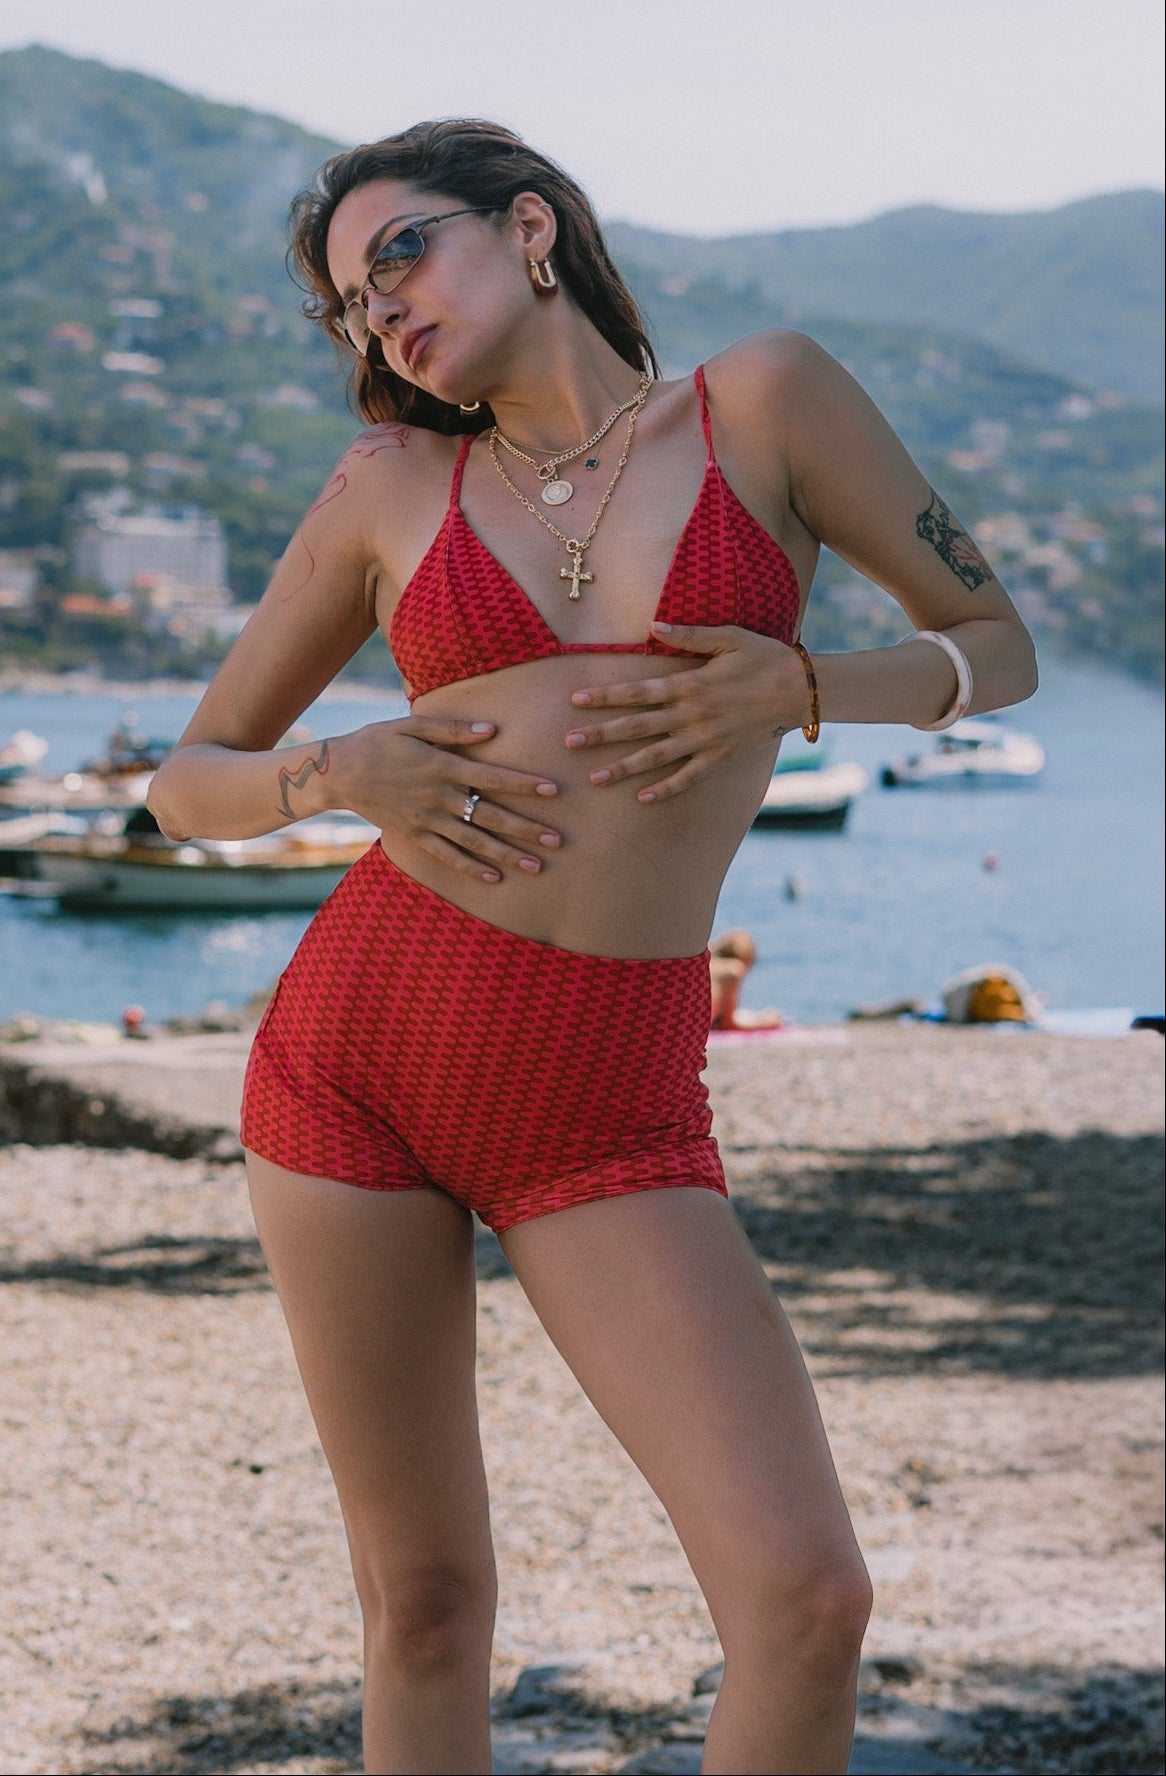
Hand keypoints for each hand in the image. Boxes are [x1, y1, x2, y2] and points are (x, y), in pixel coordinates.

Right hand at [334, 716, 560, 883]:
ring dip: (507, 854)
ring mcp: (427, 820)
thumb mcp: (412, 726)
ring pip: (475, 840)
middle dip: (526, 828)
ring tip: (536, 866)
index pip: (493, 777)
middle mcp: (439, 797)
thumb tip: (491, 730)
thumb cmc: (377, 742)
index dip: (524, 784)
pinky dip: (470, 867)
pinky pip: (447, 855)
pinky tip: (494, 877)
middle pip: (491, 815)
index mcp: (443, 767)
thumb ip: (452, 729)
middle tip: (557, 839)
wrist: (339, 773)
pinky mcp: (415, 835)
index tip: (553, 790)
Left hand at [565, 622, 807, 801]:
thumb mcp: (728, 637)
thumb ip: (690, 635)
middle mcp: (691, 715)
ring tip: (595, 778)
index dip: (605, 696)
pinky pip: (689, 777)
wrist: (801, 690)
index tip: (575, 701)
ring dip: (624, 768)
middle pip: (637, 728)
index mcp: (689, 684)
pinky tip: (643, 798)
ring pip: (656, 757)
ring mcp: (704, 739)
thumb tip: (653, 626)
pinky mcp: (720, 756)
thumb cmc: (764, 657)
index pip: (637, 692)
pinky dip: (666, 789)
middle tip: (568, 744)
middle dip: (600, 735)